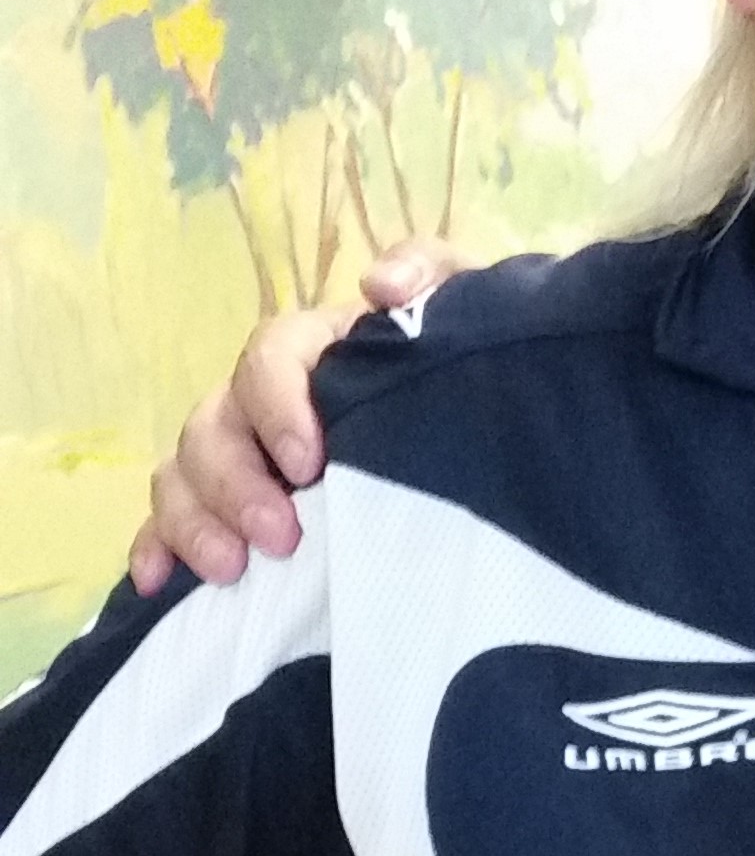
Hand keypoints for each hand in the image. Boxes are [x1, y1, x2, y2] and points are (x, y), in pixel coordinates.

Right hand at [127, 243, 461, 594]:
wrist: (496, 435)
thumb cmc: (464, 375)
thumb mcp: (466, 314)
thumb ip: (433, 274)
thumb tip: (379, 285)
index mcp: (316, 351)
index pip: (270, 356)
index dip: (276, 407)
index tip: (310, 465)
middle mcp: (266, 402)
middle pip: (213, 424)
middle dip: (234, 483)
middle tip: (281, 538)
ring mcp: (243, 458)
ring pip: (183, 473)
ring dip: (195, 520)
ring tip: (231, 571)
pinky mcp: (230, 512)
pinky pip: (172, 522)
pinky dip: (157, 547)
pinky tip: (158, 581)